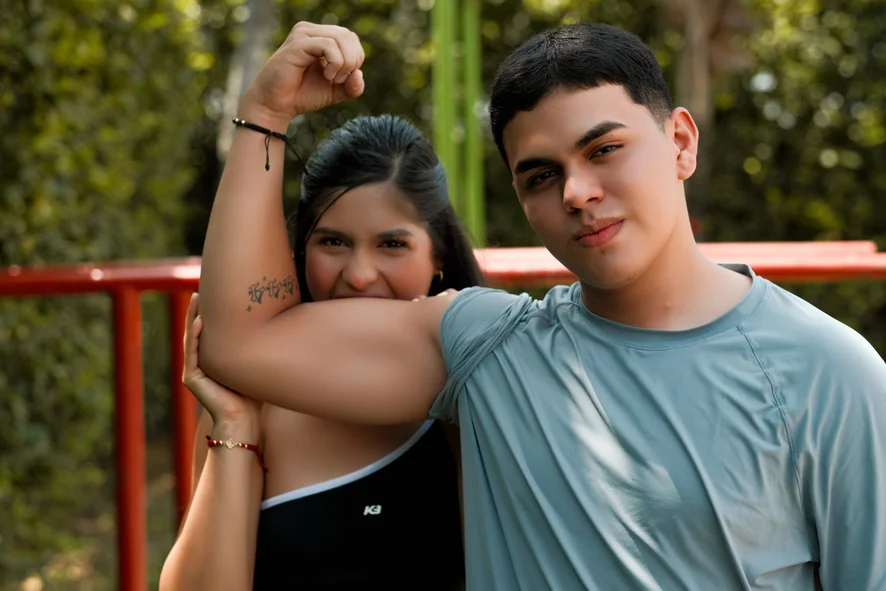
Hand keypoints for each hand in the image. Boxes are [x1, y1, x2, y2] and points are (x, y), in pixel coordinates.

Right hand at [182, 293, 261, 427]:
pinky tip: (200, 321)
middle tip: (200, 291)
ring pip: (192, 338)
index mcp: (213, 360)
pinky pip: (193, 353)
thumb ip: (254, 347)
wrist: (245, 420)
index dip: (210, 314)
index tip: (215, 294)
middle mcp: (200, 364)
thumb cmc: (254, 395)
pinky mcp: (192, 378)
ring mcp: (194, 371)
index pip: (209, 332)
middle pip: (197, 331)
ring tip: (197, 299)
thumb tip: (274, 324)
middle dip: (198, 311)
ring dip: (193, 318)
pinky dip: (195, 336)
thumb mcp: (253, 364)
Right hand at [239, 22, 365, 129]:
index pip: (350, 38)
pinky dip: (336, 63)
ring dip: (345, 63)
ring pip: (341, 38)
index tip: (343, 79)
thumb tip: (359, 73)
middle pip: (348, 36)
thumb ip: (353, 86)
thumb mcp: (335, 92)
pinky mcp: (298, 44)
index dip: (355, 59)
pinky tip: (327, 76)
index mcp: (320, 38)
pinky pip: (328, 45)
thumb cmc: (302, 95)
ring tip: (332, 79)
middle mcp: (311, 31)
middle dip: (353, 61)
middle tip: (339, 80)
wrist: (276, 105)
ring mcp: (303, 35)